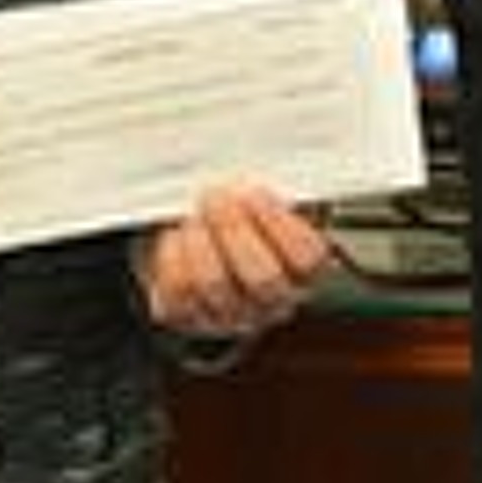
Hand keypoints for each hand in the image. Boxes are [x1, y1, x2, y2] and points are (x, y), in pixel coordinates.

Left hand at [135, 183, 333, 340]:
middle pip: (263, 277)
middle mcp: (272, 302)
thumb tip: (265, 163)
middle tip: (216, 198)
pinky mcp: (190, 318)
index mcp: (304, 273)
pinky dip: (174, 260)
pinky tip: (178, 236)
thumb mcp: (273, 205)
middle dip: (234, 230)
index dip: (281, 225)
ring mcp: (232, 315)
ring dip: (201, 242)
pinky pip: (178, 294)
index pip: (307, 259)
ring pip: (215, 285)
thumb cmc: (247, 223)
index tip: (257, 193)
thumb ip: (279, 190)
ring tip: (195, 216)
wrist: (208, 251)